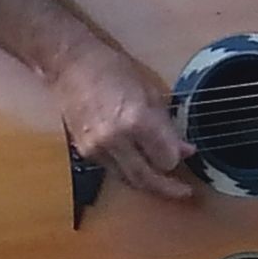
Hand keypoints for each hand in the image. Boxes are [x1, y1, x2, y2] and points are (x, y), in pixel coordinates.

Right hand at [51, 43, 195, 199]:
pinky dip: (129, 172)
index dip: (177, 158)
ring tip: (166, 184)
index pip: (165, 158)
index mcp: (136, 120)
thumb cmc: (114, 70)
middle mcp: (116, 139)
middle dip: (167, 188)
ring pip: (128, 180)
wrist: (71, 66)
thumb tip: (185, 149)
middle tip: (184, 192)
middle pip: (146, 178)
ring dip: (148, 184)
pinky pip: (113, 171)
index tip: (186, 153)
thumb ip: (167, 125)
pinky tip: (141, 167)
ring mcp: (97, 149)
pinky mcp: (84, 153)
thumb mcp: (150, 92)